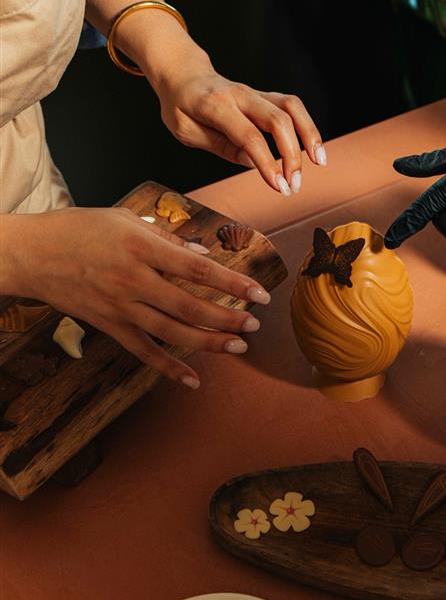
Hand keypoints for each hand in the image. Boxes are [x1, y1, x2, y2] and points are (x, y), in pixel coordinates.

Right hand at [12, 208, 271, 385]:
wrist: (32, 254)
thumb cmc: (80, 228)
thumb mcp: (125, 219)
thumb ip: (165, 237)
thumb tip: (200, 255)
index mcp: (143, 248)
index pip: (199, 270)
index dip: (234, 283)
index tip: (259, 293)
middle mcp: (134, 280)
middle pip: (191, 306)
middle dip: (228, 318)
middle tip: (254, 325)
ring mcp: (121, 306)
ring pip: (173, 332)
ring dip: (209, 342)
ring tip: (238, 346)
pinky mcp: (108, 325)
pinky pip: (143, 351)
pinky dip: (168, 368)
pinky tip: (192, 380)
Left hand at [150, 53, 326, 196]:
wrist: (183, 73)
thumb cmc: (180, 105)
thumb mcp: (185, 130)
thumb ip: (219, 145)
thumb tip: (253, 161)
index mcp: (215, 105)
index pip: (249, 135)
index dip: (267, 162)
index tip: (279, 187)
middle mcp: (240, 95)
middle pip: (277, 120)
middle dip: (292, 155)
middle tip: (294, 185)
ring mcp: (255, 93)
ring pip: (291, 107)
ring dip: (309, 134)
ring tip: (320, 162)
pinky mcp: (265, 97)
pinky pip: (292, 107)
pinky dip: (307, 126)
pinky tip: (314, 148)